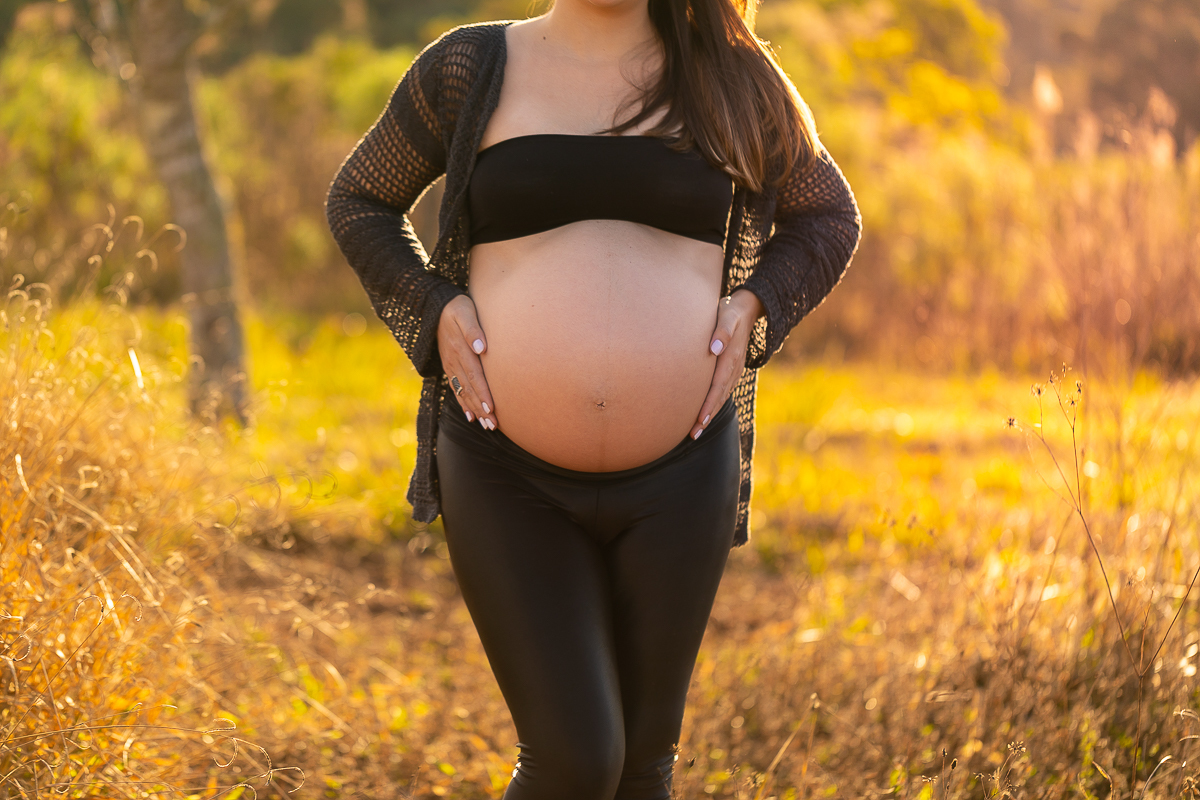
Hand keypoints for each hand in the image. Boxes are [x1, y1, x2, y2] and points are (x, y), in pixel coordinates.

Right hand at [438, 294, 497, 430]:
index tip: (491, 409)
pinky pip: (455, 389)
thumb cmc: (457, 307)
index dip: (483, 393)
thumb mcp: (465, 311)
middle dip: (481, 408)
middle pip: (470, 389)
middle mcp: (454, 361)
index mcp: (461, 349)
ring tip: (486, 426)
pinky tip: (470, 417)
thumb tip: (482, 348)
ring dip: (474, 410)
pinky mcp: (448, 367)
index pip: (474, 375)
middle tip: (493, 425)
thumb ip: (473, 329)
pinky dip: (463, 404)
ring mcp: (450, 366)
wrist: (434, 307)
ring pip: (463, 392)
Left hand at [691, 289, 762, 439]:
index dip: (709, 404)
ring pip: (721, 396)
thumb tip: (714, 348)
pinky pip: (722, 390)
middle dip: (707, 417)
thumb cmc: (730, 311)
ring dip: (709, 413)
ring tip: (696, 430)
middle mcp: (734, 367)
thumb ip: (722, 330)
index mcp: (731, 357)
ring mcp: (734, 370)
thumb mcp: (727, 315)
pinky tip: (705, 412)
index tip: (700, 420)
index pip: (718, 386)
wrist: (747, 308)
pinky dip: (714, 403)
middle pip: (719, 397)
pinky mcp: (731, 369)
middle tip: (693, 435)